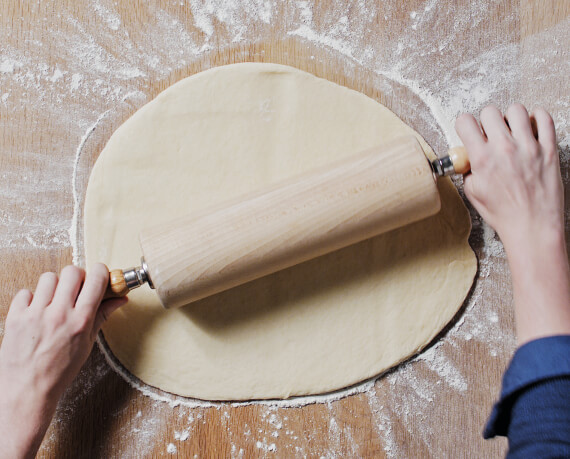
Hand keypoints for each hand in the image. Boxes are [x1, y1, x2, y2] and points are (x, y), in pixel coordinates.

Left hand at [0, 263, 125, 458]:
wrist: (27, 391)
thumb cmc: (58, 372)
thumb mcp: (87, 344)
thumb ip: (102, 316)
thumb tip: (120, 299)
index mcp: (80, 321)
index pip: (96, 279)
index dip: (100, 272)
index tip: (100, 277)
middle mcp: (59, 314)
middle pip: (72, 271)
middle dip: (78, 277)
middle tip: (76, 289)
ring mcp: (35, 314)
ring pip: (48, 278)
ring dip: (54, 286)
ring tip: (54, 302)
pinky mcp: (15, 317)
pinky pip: (25, 292)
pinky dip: (32, 299)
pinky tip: (36, 312)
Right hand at [455, 104, 562, 249]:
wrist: (531, 226)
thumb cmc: (504, 214)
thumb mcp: (473, 192)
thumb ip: (469, 170)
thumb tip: (469, 157)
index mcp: (483, 158)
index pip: (465, 121)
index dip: (464, 125)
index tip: (469, 131)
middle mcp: (504, 148)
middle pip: (490, 111)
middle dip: (487, 121)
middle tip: (491, 133)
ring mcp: (529, 147)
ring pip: (516, 110)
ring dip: (511, 118)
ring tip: (512, 131)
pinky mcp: (549, 149)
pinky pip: (544, 118)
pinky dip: (537, 118)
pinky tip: (531, 129)